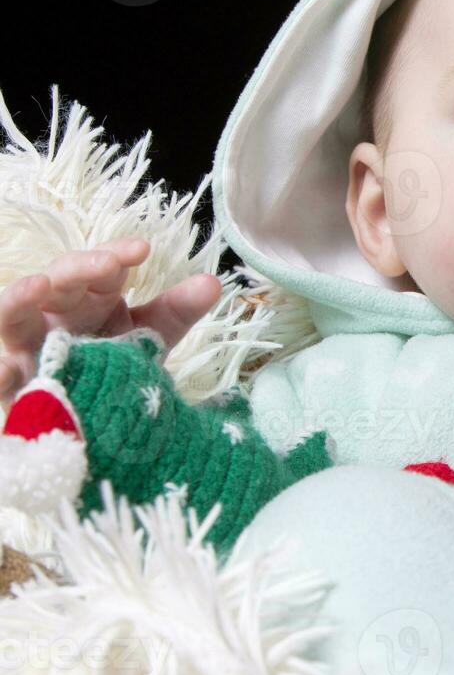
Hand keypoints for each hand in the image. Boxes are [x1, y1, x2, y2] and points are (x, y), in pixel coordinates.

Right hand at [0, 237, 221, 405]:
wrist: (106, 424)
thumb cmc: (120, 369)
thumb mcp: (150, 339)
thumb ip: (177, 312)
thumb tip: (212, 282)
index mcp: (91, 301)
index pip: (100, 268)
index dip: (116, 254)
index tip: (142, 250)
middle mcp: (56, 317)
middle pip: (58, 283)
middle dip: (79, 267)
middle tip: (108, 264)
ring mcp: (28, 349)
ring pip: (12, 318)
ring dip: (18, 299)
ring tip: (36, 286)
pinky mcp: (14, 386)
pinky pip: (0, 378)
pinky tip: (5, 371)